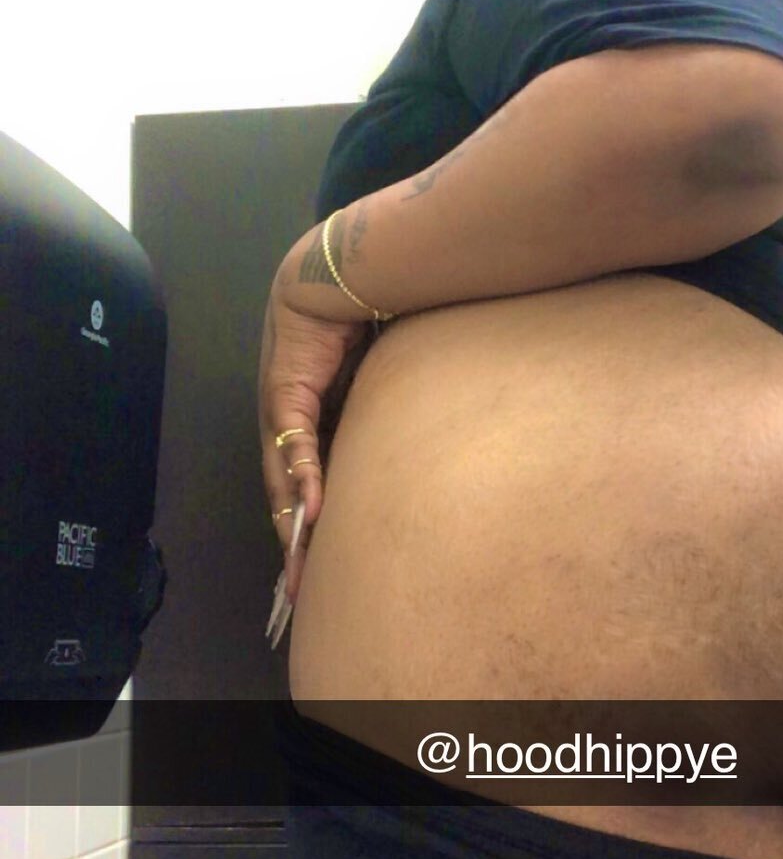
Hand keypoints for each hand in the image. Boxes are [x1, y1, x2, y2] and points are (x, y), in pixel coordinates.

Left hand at [258, 223, 378, 631]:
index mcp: (306, 417)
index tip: (319, 566)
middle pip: (283, 493)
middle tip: (301, 592)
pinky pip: (296, 444)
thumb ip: (386, 415)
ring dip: (293, 527)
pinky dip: (304, 480)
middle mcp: (284, 418)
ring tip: (302, 569)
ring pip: (281, 480)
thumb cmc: (367, 316)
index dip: (308, 525)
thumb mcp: (380, 380)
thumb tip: (427, 443)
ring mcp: (279, 407)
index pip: (302, 482)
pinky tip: (313, 514)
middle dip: (293, 544)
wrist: (340, 267)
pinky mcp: (284, 391)